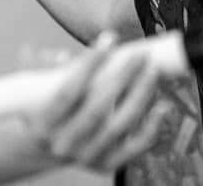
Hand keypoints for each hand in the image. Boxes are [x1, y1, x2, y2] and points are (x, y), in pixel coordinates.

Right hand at [31, 32, 178, 171]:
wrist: (49, 144)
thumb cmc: (49, 104)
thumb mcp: (40, 85)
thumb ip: (54, 68)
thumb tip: (69, 53)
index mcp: (43, 123)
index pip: (67, 92)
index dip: (89, 64)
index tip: (109, 38)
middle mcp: (63, 144)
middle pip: (97, 109)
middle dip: (122, 77)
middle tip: (140, 54)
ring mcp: (85, 156)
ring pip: (118, 126)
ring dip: (140, 96)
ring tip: (153, 70)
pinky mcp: (106, 164)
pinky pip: (134, 148)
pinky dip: (151, 128)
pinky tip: (163, 106)